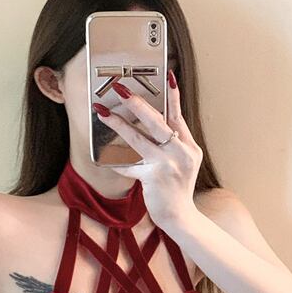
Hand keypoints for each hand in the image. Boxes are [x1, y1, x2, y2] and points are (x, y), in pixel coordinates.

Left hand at [92, 70, 202, 230]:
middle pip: (157, 122)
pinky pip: (129, 165)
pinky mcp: (153, 178)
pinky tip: (103, 154)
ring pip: (138, 139)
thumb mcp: (183, 163)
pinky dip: (116, 160)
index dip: (173, 95)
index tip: (168, 75)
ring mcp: (167, 165)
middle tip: (121, 90)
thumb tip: (149, 122)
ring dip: (118, 124)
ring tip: (102, 112)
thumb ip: (171, 144)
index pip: (178, 116)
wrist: (180, 217)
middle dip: (138, 104)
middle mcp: (181, 153)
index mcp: (189, 147)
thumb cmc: (176, 188)